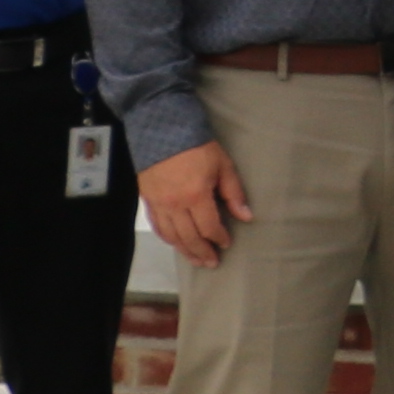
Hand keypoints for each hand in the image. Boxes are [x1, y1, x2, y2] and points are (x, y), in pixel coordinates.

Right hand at [140, 142, 249, 264]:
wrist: (162, 130)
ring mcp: (159, 204)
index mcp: (196, 196)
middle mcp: (175, 205)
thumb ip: (233, 193)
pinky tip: (175, 244)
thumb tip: (246, 216)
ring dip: (185, 250)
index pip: (209, 227)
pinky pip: (157, 226)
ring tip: (196, 260)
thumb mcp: (223, 165)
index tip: (226, 243)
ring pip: (172, 236)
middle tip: (212, 262)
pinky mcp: (147, 200)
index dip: (219, 238)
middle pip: (189, 237)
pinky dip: (167, 238)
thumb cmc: (197, 146)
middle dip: (202, 252)